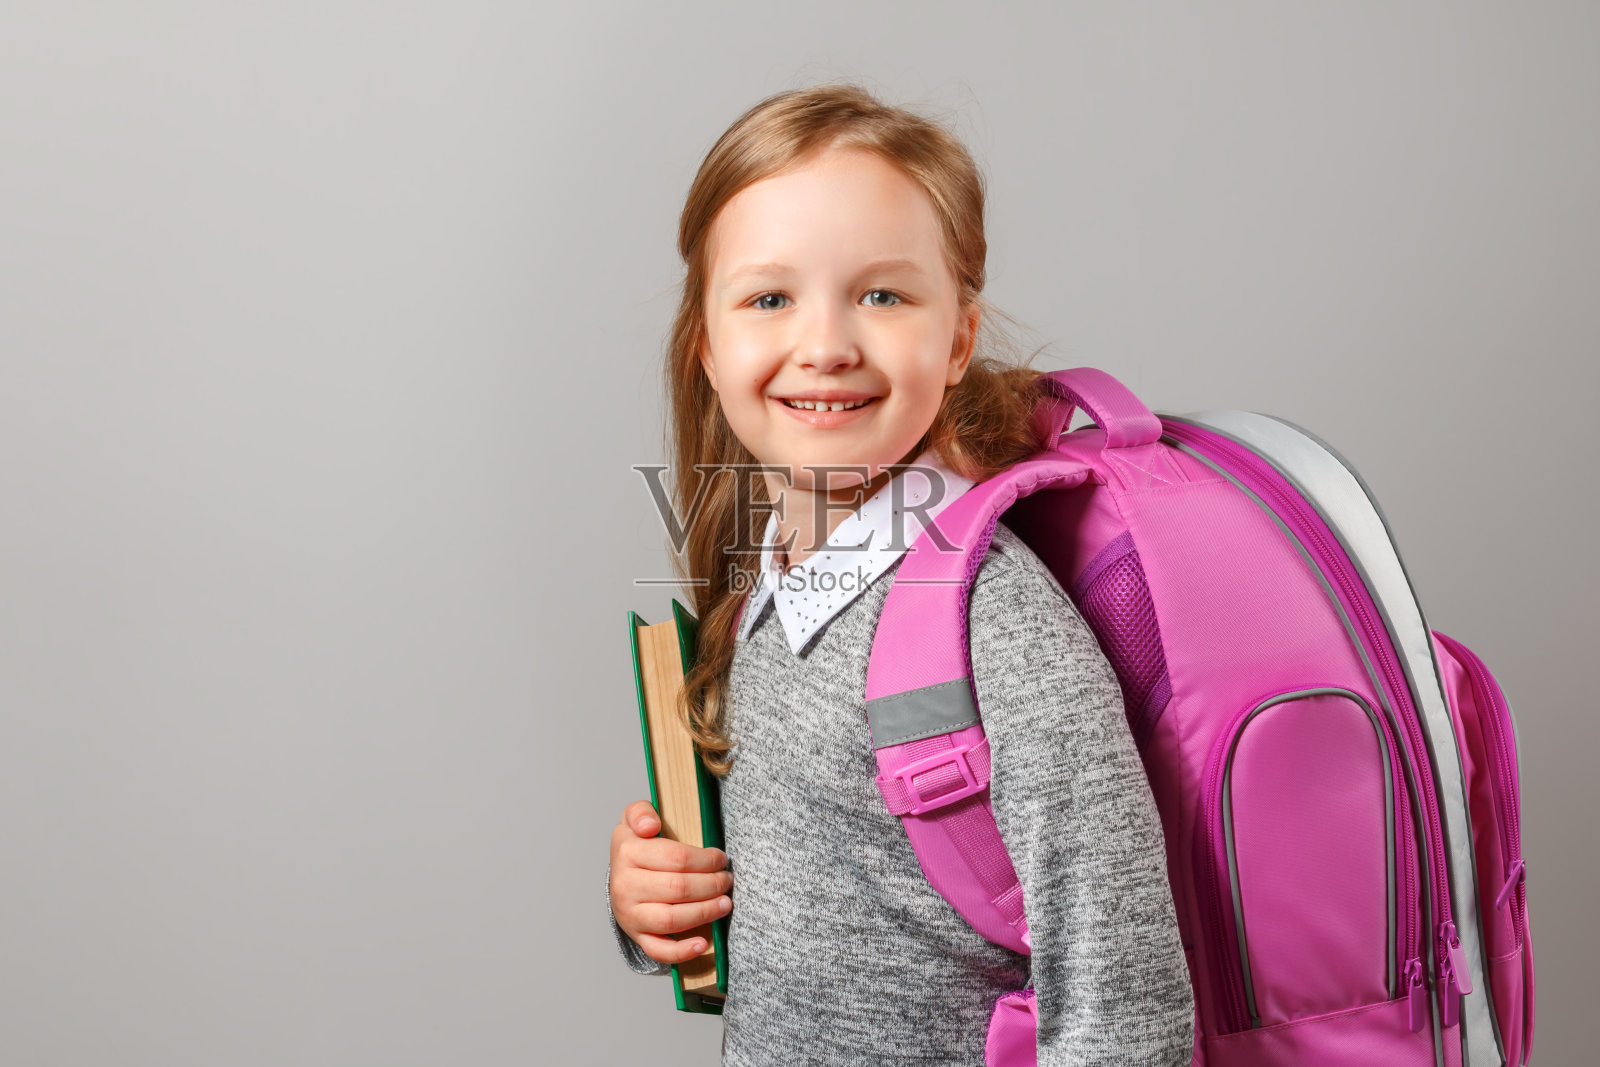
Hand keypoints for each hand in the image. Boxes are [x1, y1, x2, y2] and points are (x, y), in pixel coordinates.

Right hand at [609, 800, 733, 964]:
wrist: (619, 877)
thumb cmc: (637, 847)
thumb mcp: (633, 819)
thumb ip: (641, 812)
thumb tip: (650, 826)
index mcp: (627, 853)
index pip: (677, 858)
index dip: (706, 859)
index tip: (722, 858)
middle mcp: (625, 886)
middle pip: (679, 888)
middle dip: (711, 884)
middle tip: (728, 880)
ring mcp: (630, 914)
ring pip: (672, 919)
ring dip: (705, 913)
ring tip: (725, 904)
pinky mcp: (637, 935)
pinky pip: (659, 950)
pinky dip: (682, 951)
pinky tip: (703, 943)